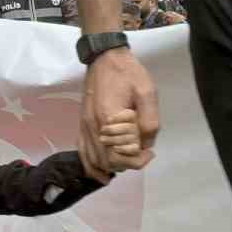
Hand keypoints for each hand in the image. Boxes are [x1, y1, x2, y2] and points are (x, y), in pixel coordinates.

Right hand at [80, 48, 157, 174]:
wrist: (104, 58)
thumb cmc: (128, 73)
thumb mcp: (147, 92)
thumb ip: (149, 120)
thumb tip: (146, 143)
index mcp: (109, 118)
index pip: (121, 154)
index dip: (138, 160)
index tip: (150, 152)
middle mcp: (93, 126)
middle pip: (108, 161)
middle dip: (128, 164)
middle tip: (143, 153)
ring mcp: (84, 126)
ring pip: (95, 160)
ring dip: (112, 166)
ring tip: (128, 160)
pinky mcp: (82, 124)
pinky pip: (82, 152)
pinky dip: (91, 166)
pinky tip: (102, 173)